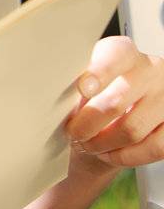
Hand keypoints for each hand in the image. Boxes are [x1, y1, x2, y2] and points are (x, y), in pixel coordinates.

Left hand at [64, 35, 163, 181]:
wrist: (117, 112)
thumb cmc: (94, 92)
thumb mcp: (81, 79)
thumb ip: (73, 83)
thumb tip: (54, 100)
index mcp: (124, 52)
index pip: (115, 56)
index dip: (99, 72)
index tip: (83, 88)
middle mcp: (151, 70)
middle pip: (116, 102)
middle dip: (87, 124)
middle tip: (73, 132)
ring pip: (132, 130)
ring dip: (103, 144)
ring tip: (88, 144)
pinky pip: (153, 148)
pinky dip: (126, 156)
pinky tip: (110, 153)